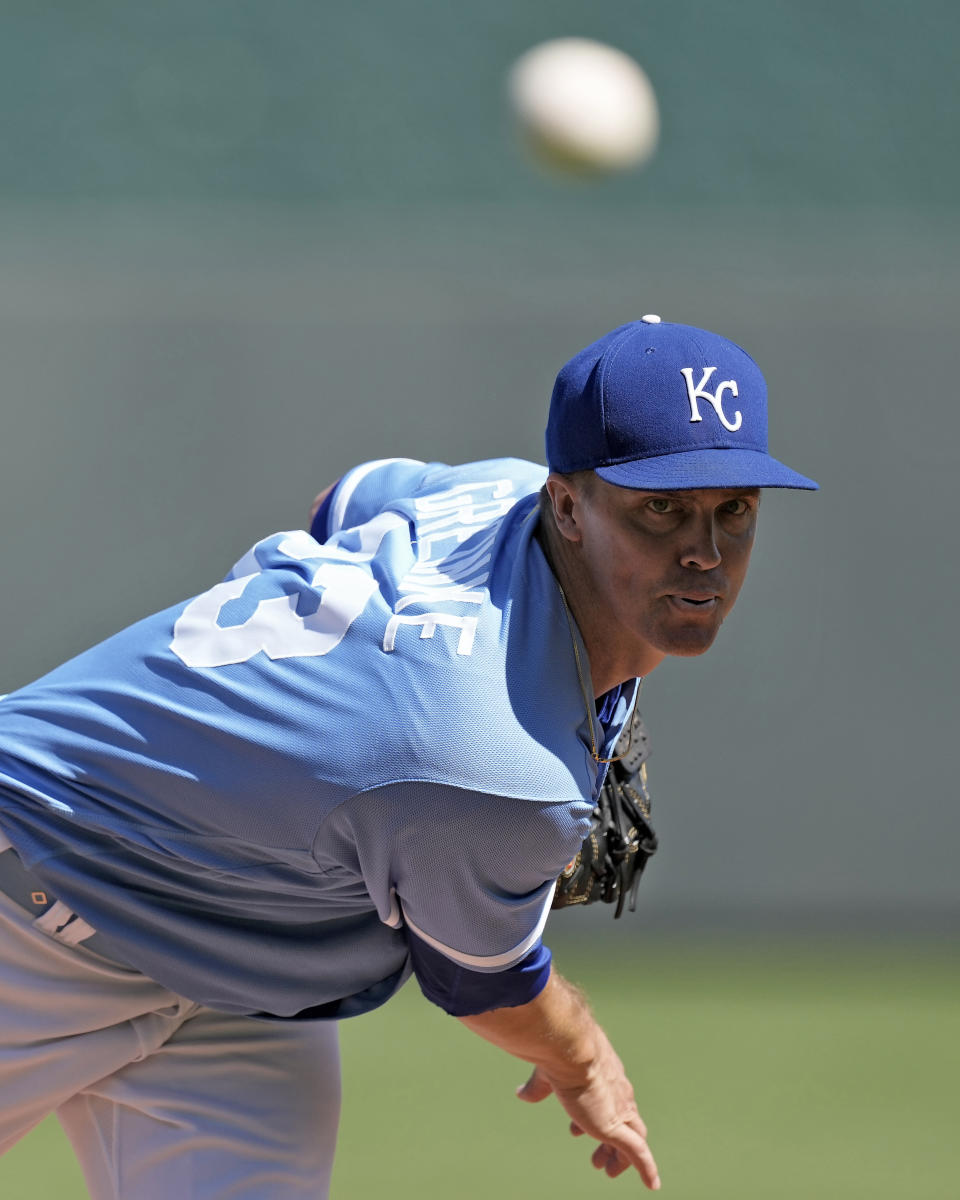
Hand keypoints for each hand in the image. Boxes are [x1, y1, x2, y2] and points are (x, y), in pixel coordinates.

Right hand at [516, 1041, 659, 1188]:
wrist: (571, 1048)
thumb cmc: (560, 1054)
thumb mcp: (547, 1074)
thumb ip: (538, 1087)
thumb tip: (522, 1094)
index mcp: (604, 1076)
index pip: (605, 1101)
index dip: (589, 1117)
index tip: (575, 1131)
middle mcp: (618, 1093)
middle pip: (624, 1120)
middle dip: (610, 1140)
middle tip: (596, 1158)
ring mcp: (620, 1111)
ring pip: (633, 1140)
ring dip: (621, 1157)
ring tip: (608, 1171)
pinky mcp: (619, 1128)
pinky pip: (640, 1154)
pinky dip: (647, 1169)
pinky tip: (652, 1185)